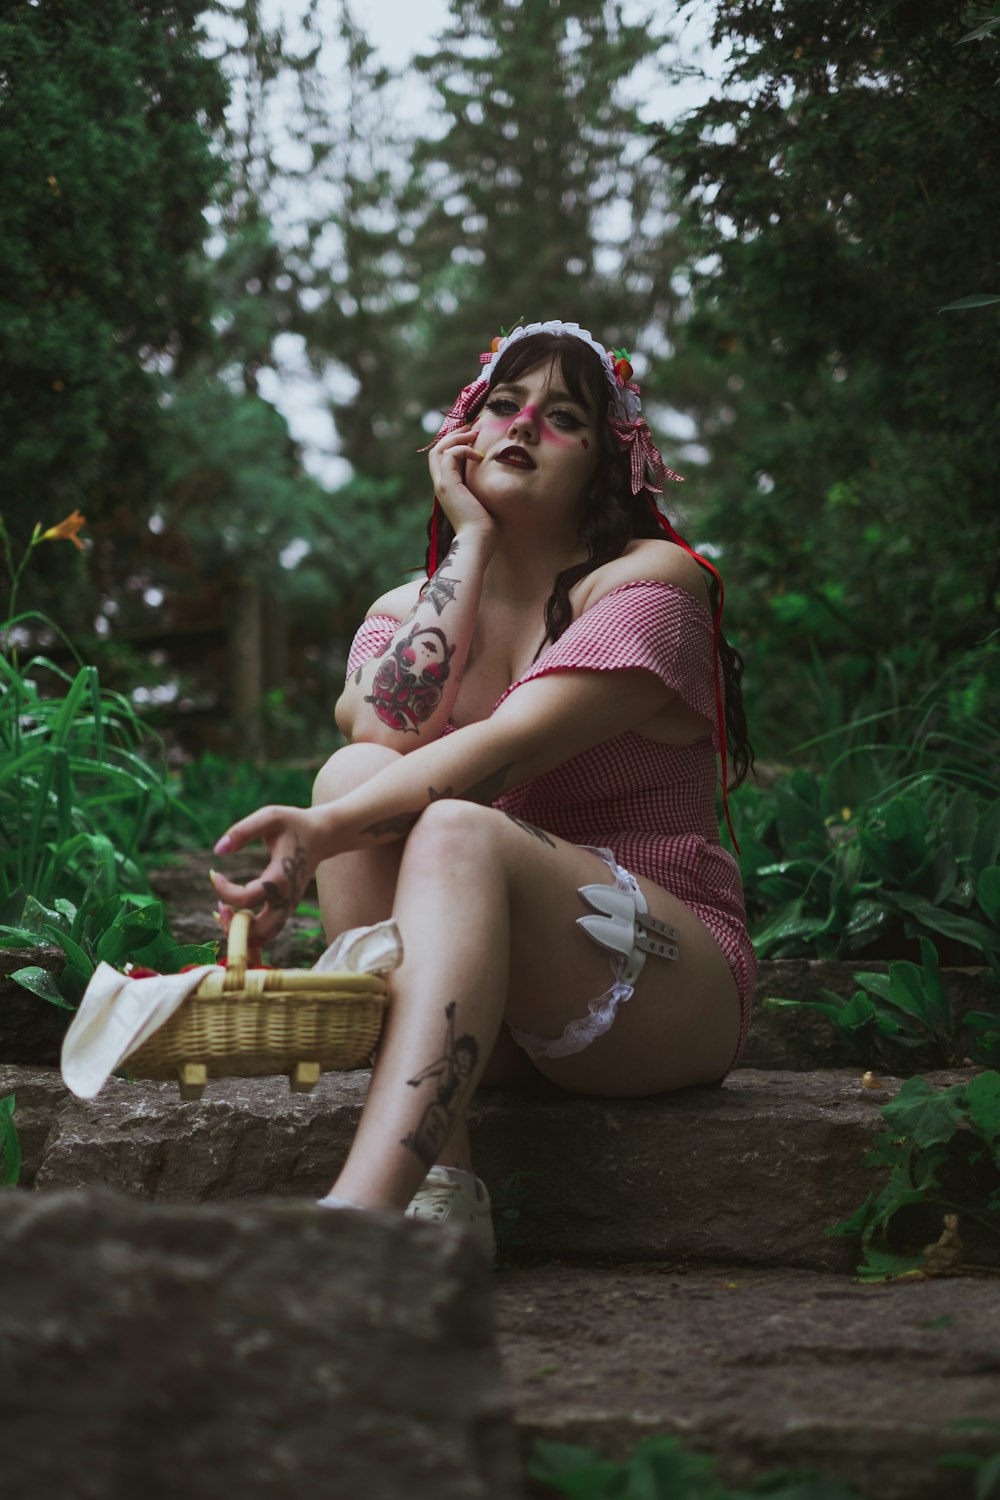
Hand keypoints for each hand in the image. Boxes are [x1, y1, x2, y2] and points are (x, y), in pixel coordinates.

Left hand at [210, 803, 327, 944]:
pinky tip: (234, 911)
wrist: (323, 835)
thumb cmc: (294, 824)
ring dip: (240, 931)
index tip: (213, 873)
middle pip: (258, 932)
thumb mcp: (270, 817)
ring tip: (224, 910)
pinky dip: (248, 930)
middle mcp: (286, 898)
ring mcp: (288, 906)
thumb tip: (218, 850)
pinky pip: (266, 931)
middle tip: (218, 907)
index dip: (223, 890)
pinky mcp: (286, 908)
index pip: (246, 899)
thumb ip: (243, 830)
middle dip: (232, 925)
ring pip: (263, 937)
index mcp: (280, 877)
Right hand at [428, 424, 494, 543]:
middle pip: (436, 450)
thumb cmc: (485, 524)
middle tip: (472, 428)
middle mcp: (441, 484)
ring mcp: (441, 484)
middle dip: (454, 435)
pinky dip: (463, 449)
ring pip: (439, 449)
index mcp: (448, 487)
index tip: (473, 436)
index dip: (455, 443)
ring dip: (457, 438)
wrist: (478, 539)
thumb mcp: (482, 497)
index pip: (443, 458)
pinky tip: (479, 455)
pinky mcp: (447, 485)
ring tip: (474, 435)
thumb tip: (492, 472)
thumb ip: (481, 484)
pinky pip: (449, 455)